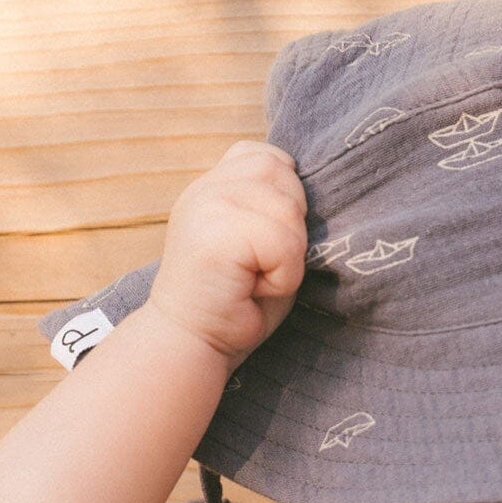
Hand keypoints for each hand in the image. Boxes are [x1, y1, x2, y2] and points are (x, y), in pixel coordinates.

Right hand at [146, 140, 307, 362]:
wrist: (192, 345)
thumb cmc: (234, 304)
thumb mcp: (257, 242)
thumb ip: (273, 203)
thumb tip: (309, 181)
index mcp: (214, 185)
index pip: (269, 157)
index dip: (284, 198)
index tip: (261, 245)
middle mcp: (207, 187)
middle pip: (286, 178)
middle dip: (290, 230)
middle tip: (258, 267)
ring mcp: (208, 203)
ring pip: (290, 213)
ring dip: (288, 259)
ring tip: (254, 280)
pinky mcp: (218, 232)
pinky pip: (285, 245)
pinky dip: (283, 277)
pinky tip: (253, 290)